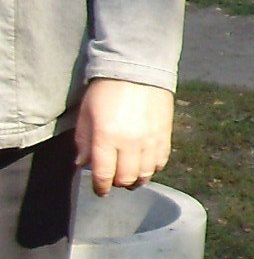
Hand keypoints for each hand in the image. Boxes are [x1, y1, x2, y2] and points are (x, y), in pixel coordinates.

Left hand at [74, 80, 173, 195]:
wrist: (138, 69)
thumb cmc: (106, 90)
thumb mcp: (86, 114)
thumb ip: (83, 141)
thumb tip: (83, 164)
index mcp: (106, 137)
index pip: (103, 175)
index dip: (100, 187)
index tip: (99, 189)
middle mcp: (130, 143)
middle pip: (126, 179)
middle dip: (117, 183)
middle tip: (113, 179)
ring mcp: (150, 140)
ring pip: (145, 174)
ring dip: (136, 179)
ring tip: (131, 175)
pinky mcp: (166, 135)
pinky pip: (161, 161)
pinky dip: (153, 168)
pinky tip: (145, 164)